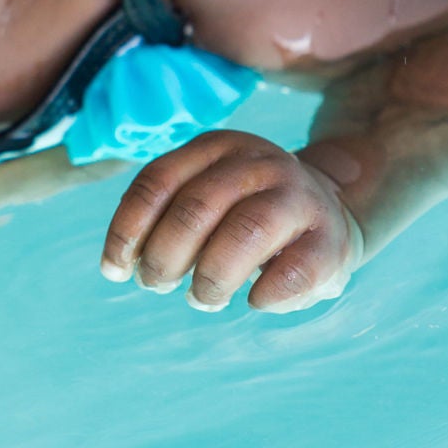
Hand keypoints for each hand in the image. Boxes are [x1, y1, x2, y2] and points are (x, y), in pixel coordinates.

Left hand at [100, 132, 365, 313]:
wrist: (331, 211)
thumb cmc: (245, 212)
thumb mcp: (205, 194)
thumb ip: (163, 216)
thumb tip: (118, 264)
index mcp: (217, 147)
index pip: (156, 182)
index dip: (127, 230)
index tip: (115, 270)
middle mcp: (258, 163)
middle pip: (195, 208)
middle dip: (163, 257)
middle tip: (157, 284)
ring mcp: (298, 198)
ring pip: (243, 234)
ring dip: (210, 278)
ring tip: (202, 298)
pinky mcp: (331, 241)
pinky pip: (294, 270)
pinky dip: (266, 294)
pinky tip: (254, 301)